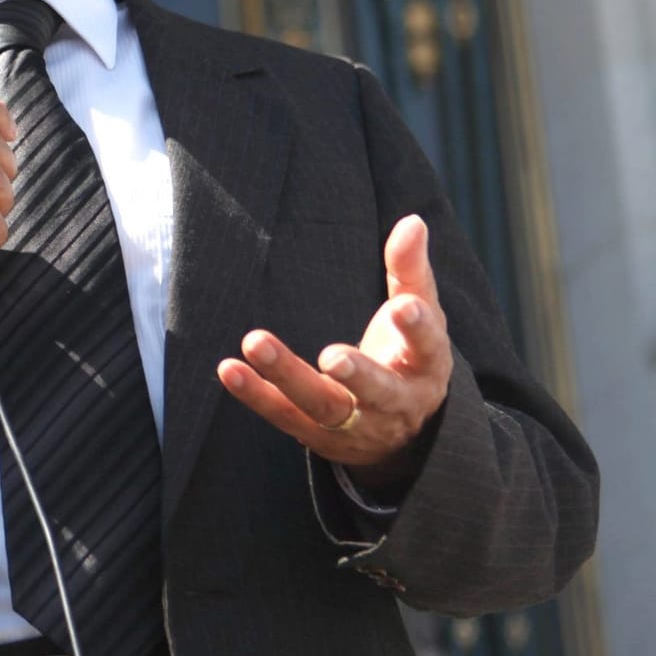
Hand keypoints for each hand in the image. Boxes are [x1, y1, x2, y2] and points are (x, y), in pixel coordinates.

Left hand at [215, 214, 452, 492]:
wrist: (400, 433)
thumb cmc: (407, 356)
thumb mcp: (420, 314)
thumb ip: (410, 270)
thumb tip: (412, 220)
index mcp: (425, 366)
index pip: (427, 346)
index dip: (416, 328)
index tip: (404, 307)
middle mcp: (394, 402)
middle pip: (377, 391)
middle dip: (357, 375)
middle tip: (332, 356)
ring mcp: (354, 424)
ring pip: (322, 406)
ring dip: (287, 377)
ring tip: (256, 343)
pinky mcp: (315, 434)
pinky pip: (283, 415)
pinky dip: (255, 394)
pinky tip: (229, 368)